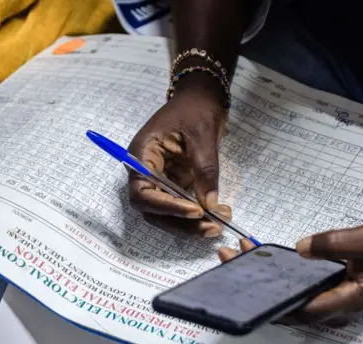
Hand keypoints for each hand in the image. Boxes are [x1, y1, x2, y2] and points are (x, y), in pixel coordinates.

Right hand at [128, 74, 231, 236]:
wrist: (201, 98)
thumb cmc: (196, 109)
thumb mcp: (202, 135)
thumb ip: (205, 170)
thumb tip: (209, 204)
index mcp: (142, 155)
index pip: (142, 192)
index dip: (166, 207)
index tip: (195, 211)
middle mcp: (145, 172)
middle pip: (153, 210)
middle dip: (182, 222)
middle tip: (213, 226)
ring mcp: (159, 180)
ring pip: (167, 214)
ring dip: (192, 224)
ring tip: (221, 223)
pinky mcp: (174, 184)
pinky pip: (181, 206)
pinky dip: (199, 215)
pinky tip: (220, 214)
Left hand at [218, 217, 362, 325]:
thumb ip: (336, 244)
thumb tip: (300, 248)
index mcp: (346, 301)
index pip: (302, 311)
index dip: (272, 304)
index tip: (244, 290)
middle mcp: (335, 306)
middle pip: (290, 306)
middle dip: (258, 288)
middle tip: (229, 261)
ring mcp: (331, 298)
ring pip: (291, 296)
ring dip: (265, 279)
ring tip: (238, 254)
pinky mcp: (328, 287)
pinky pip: (299, 286)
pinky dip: (279, 273)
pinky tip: (262, 256)